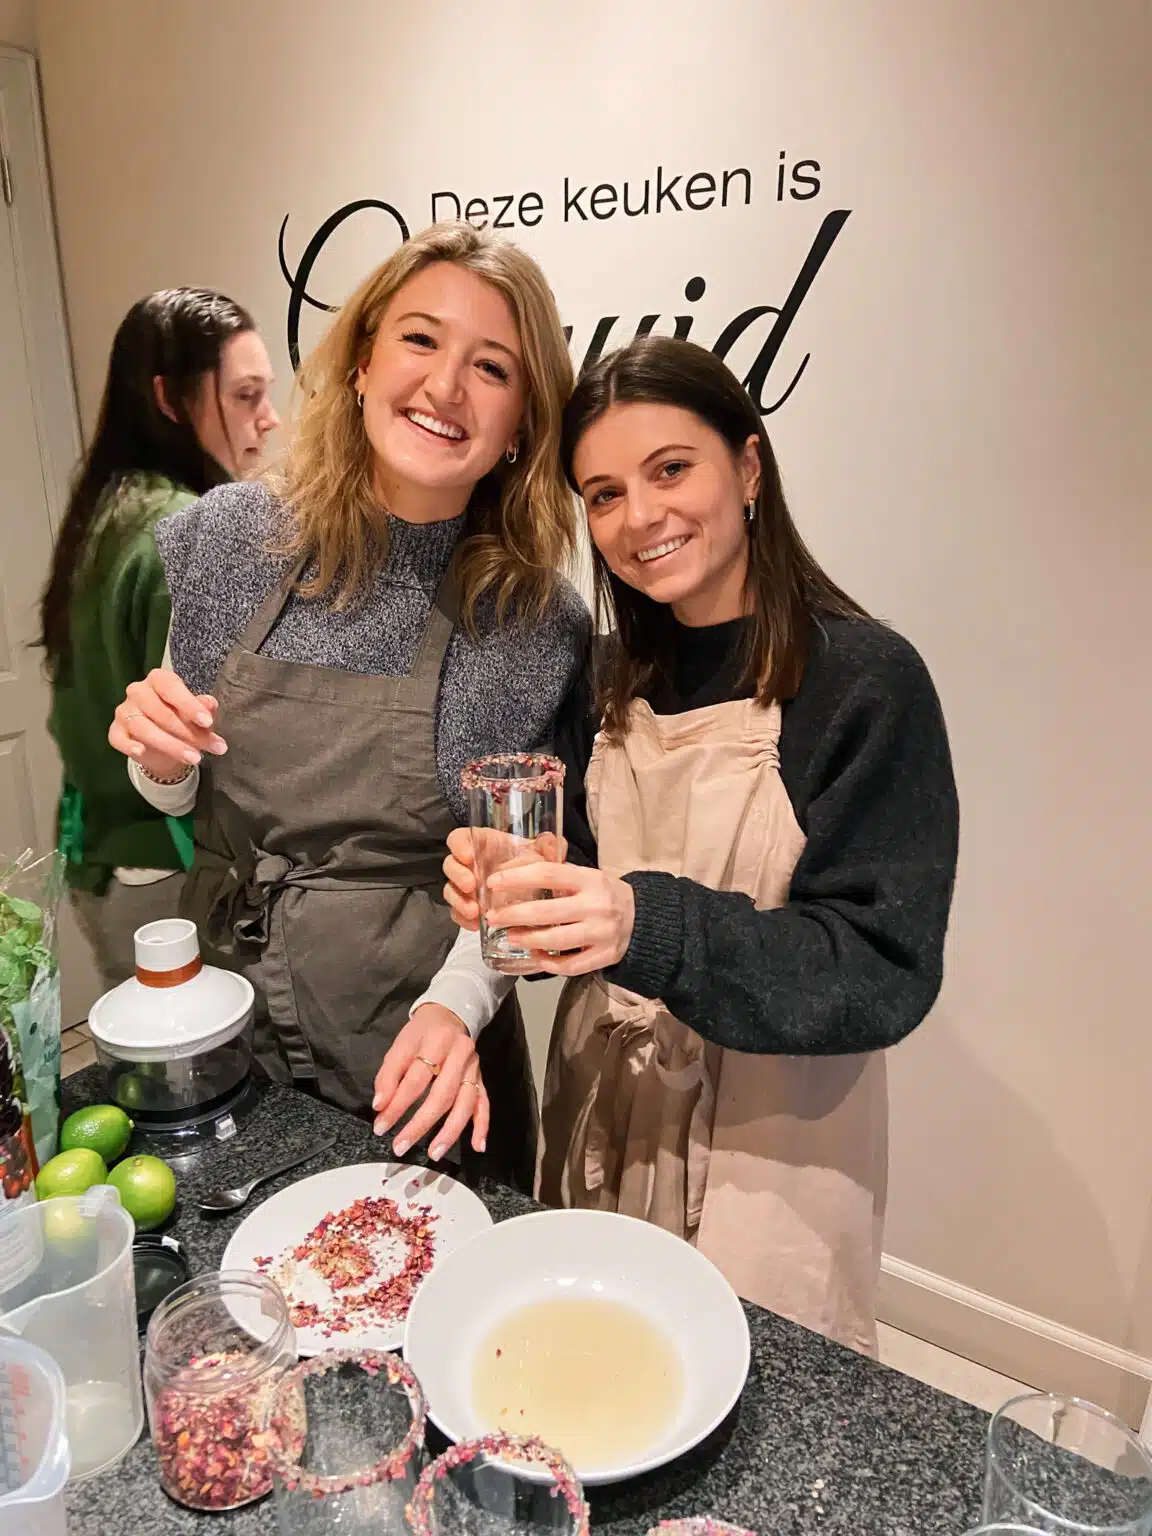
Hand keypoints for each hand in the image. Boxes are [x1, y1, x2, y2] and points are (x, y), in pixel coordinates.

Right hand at [109, 669, 227, 779]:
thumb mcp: (197, 714)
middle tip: (212, 747)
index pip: (171, 687)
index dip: (189, 705)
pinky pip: (118, 739)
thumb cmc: (182, 720)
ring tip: (194, 758)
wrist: (163, 746)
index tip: (208, 722)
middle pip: (161, 711)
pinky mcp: (115, 731)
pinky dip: (129, 745)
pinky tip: (141, 752)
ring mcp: (124, 711)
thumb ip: (203, 708)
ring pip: (143, 727)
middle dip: (189, 733)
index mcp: (159, 679)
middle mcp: (138, 691)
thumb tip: (210, 704)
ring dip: (170, 745)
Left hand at [372, 1004, 488, 1160]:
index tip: (381, 1127)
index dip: (397, 1105)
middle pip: (442, 1094)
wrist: (449, 1016)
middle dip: (421, 1124)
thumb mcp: (399, 1046)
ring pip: (465, 1103)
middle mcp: (460, 1054)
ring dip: (450, 1132)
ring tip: (433, 1153)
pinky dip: (482, 1126)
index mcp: (436, 1041)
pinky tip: (478, 1146)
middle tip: (401, 1146)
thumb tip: (380, 1106)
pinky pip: (484, 1104)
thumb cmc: (420, 1034)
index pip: (416, 1079)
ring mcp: (474, 1068)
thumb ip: (388, 1076)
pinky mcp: (482, 1078)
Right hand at [443, 827, 566, 931]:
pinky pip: (457, 912)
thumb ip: (547, 847)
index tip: (468, 856)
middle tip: (472, 886)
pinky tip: (475, 925)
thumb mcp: (541, 853)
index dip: (459, 845)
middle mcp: (469, 864)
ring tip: (475, 911)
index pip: (459, 839)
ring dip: (458, 901)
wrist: (536, 889)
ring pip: (450, 890)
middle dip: (458, 876)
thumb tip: (551, 841)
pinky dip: (462, 919)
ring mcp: (465, 886)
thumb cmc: (532, 863)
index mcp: (481, 844)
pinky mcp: (467, 906)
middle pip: (450, 865)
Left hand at [485, 861, 634, 975]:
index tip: (493, 883)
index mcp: (590, 879)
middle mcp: (597, 905)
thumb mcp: (585, 876)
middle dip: (513, 914)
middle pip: (547, 911)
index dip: (517, 878)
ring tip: (510, 936)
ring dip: (527, 939)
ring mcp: (602, 933)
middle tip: (492, 916)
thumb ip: (555, 874)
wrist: (641, 919)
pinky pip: (570, 965)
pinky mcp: (605, 956)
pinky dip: (548, 962)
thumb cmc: (603, 894)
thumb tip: (510, 872)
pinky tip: (534, 956)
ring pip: (556, 940)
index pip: (548, 874)